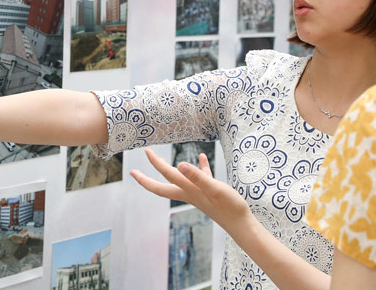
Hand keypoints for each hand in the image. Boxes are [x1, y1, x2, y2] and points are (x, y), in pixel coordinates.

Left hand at [130, 148, 251, 229]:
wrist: (242, 224)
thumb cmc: (230, 207)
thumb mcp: (214, 188)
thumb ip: (197, 177)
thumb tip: (179, 165)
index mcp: (188, 190)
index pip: (167, 175)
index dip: (155, 164)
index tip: (146, 152)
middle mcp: (190, 193)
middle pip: (163, 186)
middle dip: (147, 179)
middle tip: (133, 172)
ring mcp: (199, 193)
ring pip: (180, 180)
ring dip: (170, 171)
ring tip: (162, 161)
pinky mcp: (209, 193)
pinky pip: (201, 177)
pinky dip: (199, 167)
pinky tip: (202, 157)